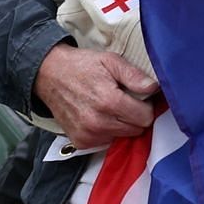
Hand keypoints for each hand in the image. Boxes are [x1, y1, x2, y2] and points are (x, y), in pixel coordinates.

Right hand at [36, 45, 158, 149]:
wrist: (49, 75)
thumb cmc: (82, 66)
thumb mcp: (110, 60)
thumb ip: (133, 75)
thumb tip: (153, 88)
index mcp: (109, 101)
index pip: (145, 118)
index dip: (145, 107)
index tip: (137, 98)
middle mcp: (99, 122)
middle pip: (136, 130)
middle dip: (134, 117)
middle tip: (123, 102)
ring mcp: (88, 134)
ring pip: (122, 137)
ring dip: (121, 125)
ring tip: (108, 108)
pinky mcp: (81, 141)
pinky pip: (106, 142)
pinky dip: (106, 132)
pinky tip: (97, 117)